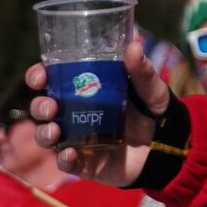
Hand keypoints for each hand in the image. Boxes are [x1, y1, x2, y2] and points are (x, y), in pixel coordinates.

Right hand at [28, 34, 171, 185]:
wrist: (168, 144)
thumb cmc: (153, 109)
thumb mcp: (150, 87)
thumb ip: (142, 69)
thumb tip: (134, 44)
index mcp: (84, 89)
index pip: (52, 78)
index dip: (38, 76)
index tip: (40, 76)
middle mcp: (75, 113)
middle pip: (43, 108)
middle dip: (40, 106)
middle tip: (51, 106)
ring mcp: (78, 138)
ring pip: (47, 136)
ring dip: (44, 133)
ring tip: (55, 131)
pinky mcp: (86, 162)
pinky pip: (67, 162)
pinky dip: (64, 159)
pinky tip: (69, 154)